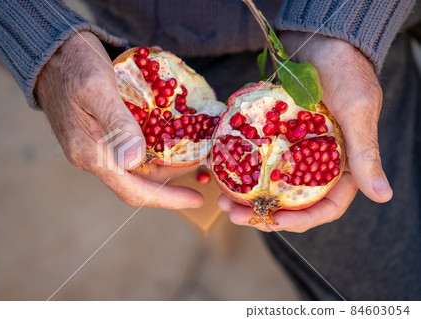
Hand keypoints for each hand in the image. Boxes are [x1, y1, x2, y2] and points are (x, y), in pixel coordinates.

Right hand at [35, 31, 202, 208]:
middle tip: (200, 161)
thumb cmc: (73, 64)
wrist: (49, 51)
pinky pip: (130, 148)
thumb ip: (118, 124)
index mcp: (91, 153)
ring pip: (137, 164)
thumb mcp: (97, 87)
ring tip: (191, 147)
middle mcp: (91, 156)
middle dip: (172, 176)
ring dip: (164, 160)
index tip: (196, 199)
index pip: (133, 191)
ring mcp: (93, 146)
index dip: (167, 199)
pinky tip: (168, 130)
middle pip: (139, 179)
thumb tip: (135, 161)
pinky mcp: (97, 134)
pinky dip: (152, 144)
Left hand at [219, 32, 392, 231]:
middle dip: (266, 214)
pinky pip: (257, 160)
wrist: (321, 42)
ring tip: (225, 202)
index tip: (277, 221)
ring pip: (271, 185)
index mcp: (342, 166)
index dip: (303, 220)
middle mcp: (317, 164)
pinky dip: (242, 171)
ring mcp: (294, 151)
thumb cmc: (345, 73)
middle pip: (292, 201)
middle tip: (238, 216)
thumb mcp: (357, 112)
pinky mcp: (275, 138)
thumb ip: (365, 153)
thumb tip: (383, 195)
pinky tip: (223, 175)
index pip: (327, 206)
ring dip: (248, 197)